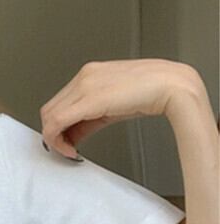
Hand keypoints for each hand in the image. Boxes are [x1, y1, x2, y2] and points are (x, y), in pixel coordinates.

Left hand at [39, 58, 202, 158]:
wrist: (172, 85)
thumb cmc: (152, 92)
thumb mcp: (114, 106)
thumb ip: (91, 118)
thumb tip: (76, 133)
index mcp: (90, 74)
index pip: (60, 101)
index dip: (57, 125)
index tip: (64, 139)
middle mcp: (84, 76)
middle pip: (50, 109)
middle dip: (53, 132)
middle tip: (64, 148)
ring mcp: (84, 85)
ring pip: (50, 115)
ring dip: (54, 137)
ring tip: (68, 149)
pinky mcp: (88, 99)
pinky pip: (58, 121)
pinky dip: (57, 138)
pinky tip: (70, 149)